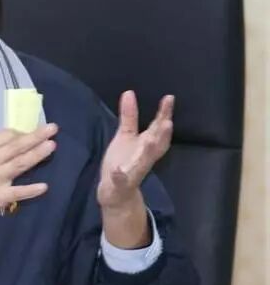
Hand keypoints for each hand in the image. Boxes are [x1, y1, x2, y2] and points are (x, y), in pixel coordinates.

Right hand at [0, 124, 57, 224]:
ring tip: (52, 146)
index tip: (33, 130)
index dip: (22, 132)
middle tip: (53, 129)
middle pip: (17, 146)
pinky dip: (31, 190)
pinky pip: (18, 192)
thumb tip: (12, 138)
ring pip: (20, 164)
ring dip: (37, 154)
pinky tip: (44, 186)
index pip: (6, 135)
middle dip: (36, 136)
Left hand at [97, 90, 173, 211]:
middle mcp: (144, 158)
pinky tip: (117, 171)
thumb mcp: (126, 136)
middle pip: (156, 145)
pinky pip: (121, 181)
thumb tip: (129, 92)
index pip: (158, 128)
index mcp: (145, 145)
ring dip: (147, 153)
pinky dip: (120, 177)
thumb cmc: (123, 160)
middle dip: (162, 135)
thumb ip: (129, 116)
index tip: (169, 98)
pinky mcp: (121, 184)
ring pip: (144, 163)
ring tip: (148, 141)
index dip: (164, 114)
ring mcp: (133, 172)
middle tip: (168, 121)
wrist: (116, 192)